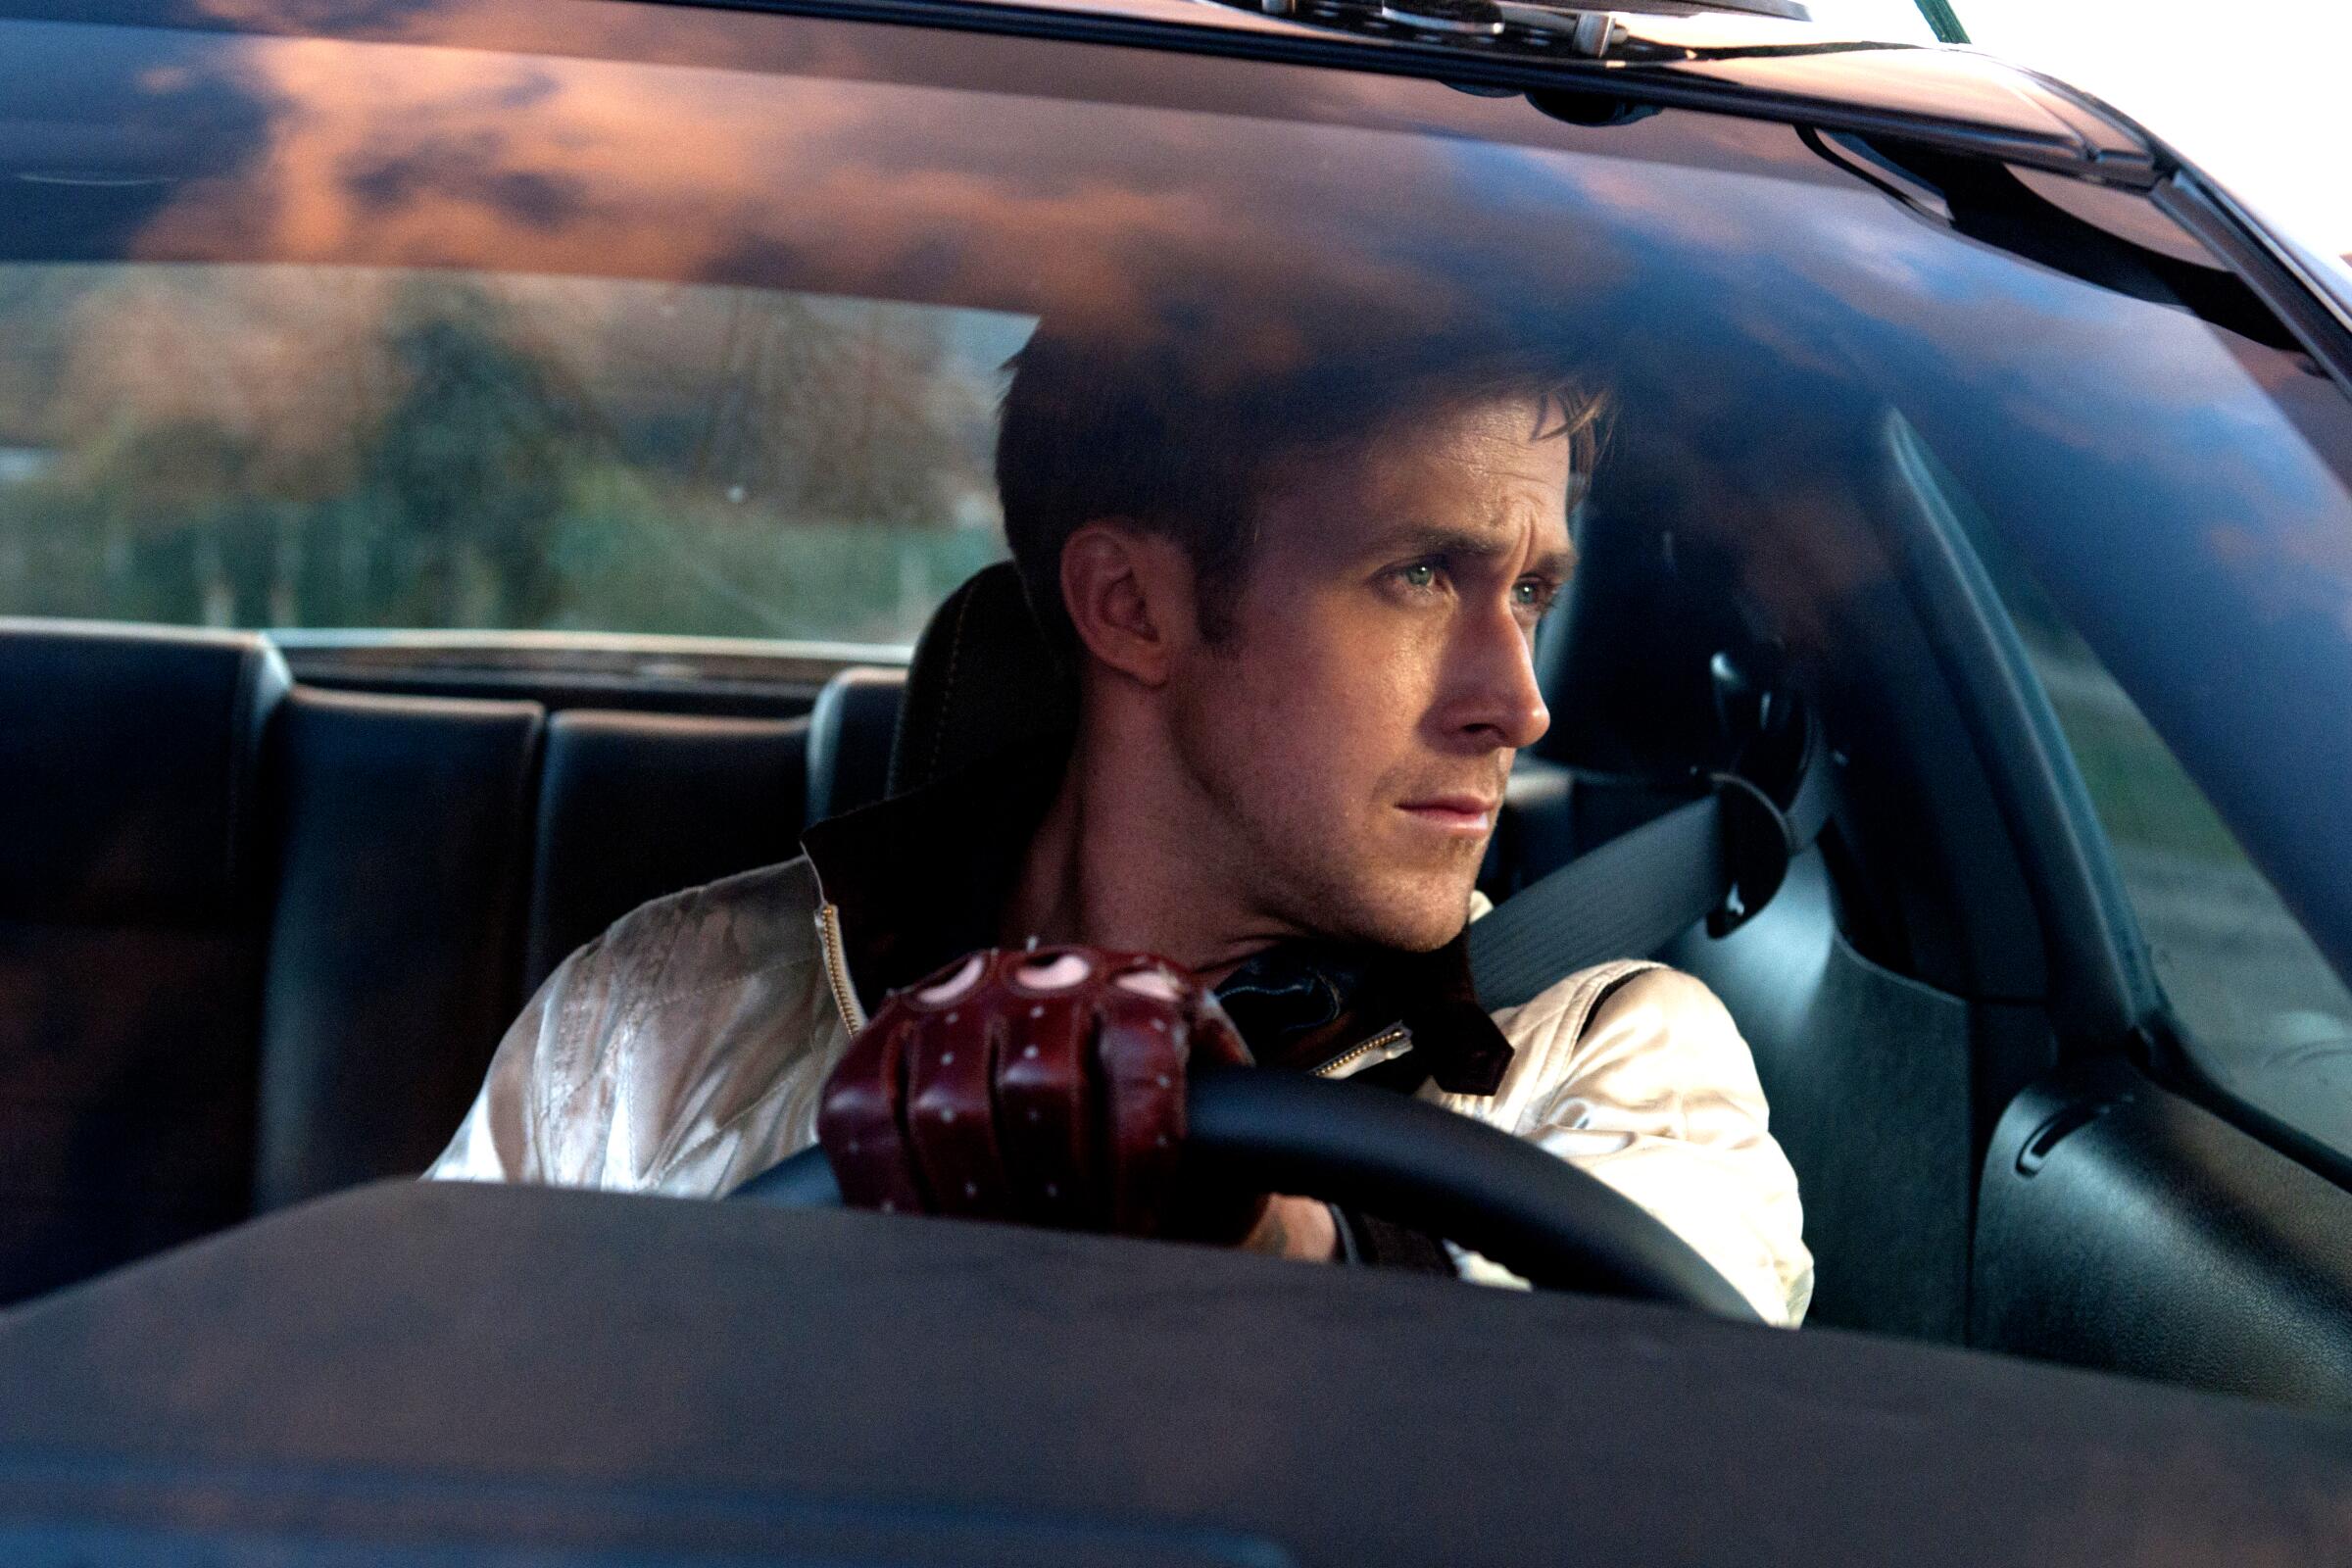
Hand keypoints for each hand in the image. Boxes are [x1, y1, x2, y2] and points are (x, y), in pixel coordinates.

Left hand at [817, 946, 1260, 1239]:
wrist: (1194, 1087)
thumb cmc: (1070, 1134)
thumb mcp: (982, 1144)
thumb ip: (921, 1178)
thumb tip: (880, 1264)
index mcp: (914, 1023)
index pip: (864, 1106)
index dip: (886, 1193)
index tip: (925, 1259)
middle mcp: (979, 984)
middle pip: (948, 1106)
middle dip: (983, 1205)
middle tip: (1017, 1263)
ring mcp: (1066, 976)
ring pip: (1038, 1088)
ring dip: (1058, 1187)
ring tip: (1079, 1243)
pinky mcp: (1150, 986)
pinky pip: (1137, 1077)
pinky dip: (1136, 1165)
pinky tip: (1136, 1217)